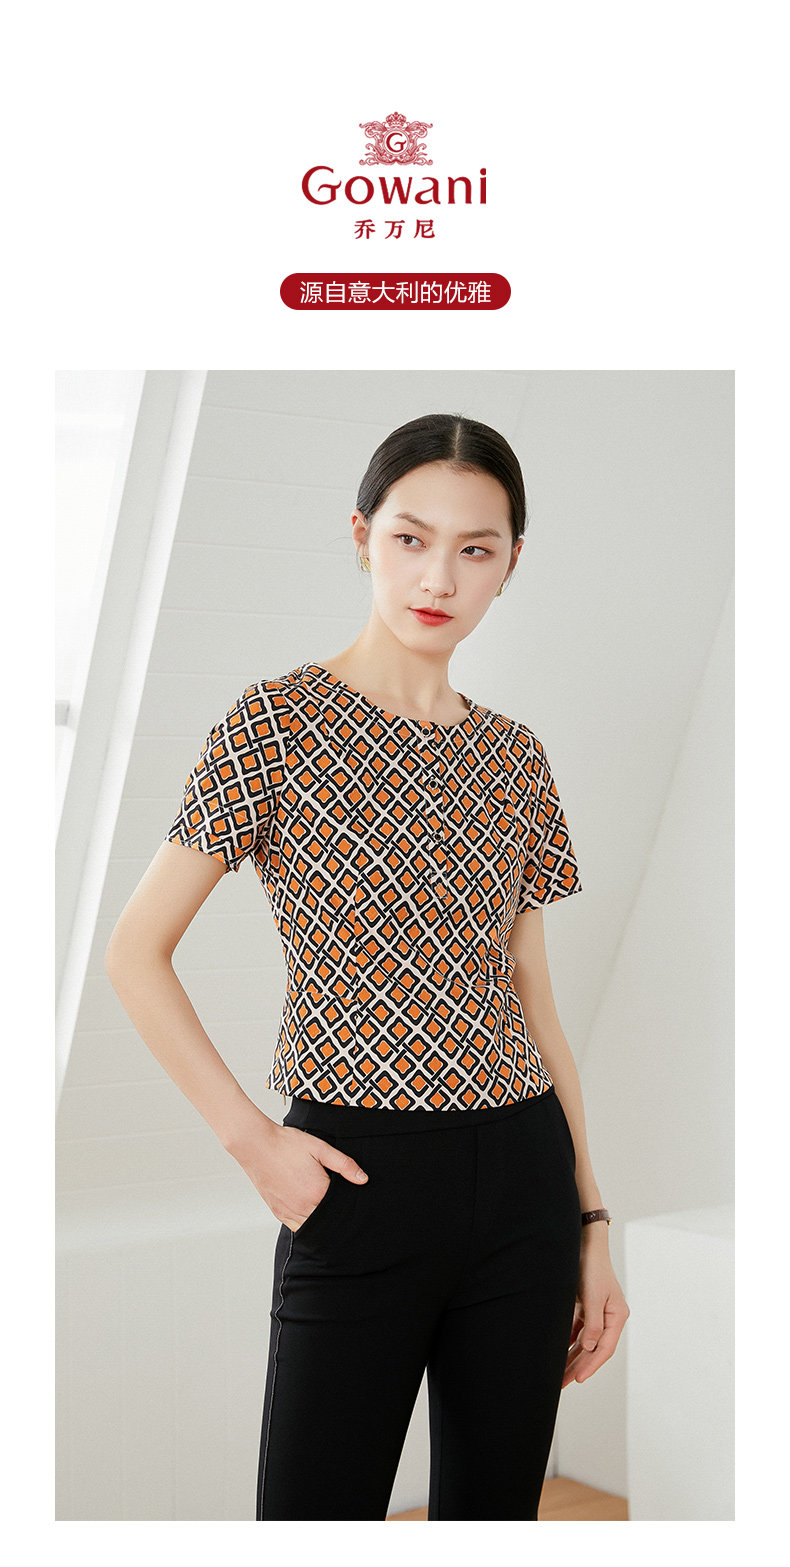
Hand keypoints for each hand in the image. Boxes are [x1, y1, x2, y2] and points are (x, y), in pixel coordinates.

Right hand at [234, 1119, 368, 1232]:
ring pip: (312, 1227)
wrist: (256, 1145)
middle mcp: (303, 1207)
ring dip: (321, 1221)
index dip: (347, 1203)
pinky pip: (296, 1227)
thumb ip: (344, 1165)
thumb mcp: (320, 1148)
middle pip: (327, 1221)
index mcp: (317, 1192)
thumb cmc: (286, 1144)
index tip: (350, 1197)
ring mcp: (288, 1211)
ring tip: (324, 1207)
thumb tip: (363, 1179)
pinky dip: (305, 1223)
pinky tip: (310, 1213)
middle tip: (338, 1204)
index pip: (340, 1207)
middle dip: (335, 1215)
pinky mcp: (277, 1212)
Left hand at [562, 1229, 629, 1387]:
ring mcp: (596, 1312)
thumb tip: (591, 1348)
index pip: (605, 1348)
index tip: (578, 1378)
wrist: (584, 1241)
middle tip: (562, 1383)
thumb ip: (593, 1324)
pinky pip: (575, 1331)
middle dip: (578, 1366)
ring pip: (583, 1342)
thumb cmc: (592, 1266)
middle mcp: (608, 1317)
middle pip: (593, 1349)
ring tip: (557, 1375)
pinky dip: (566, 1342)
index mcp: (617, 1315)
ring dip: (570, 1357)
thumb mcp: (593, 1296)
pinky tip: (556, 1354)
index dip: (591, 1364)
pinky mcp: (584, 1306)